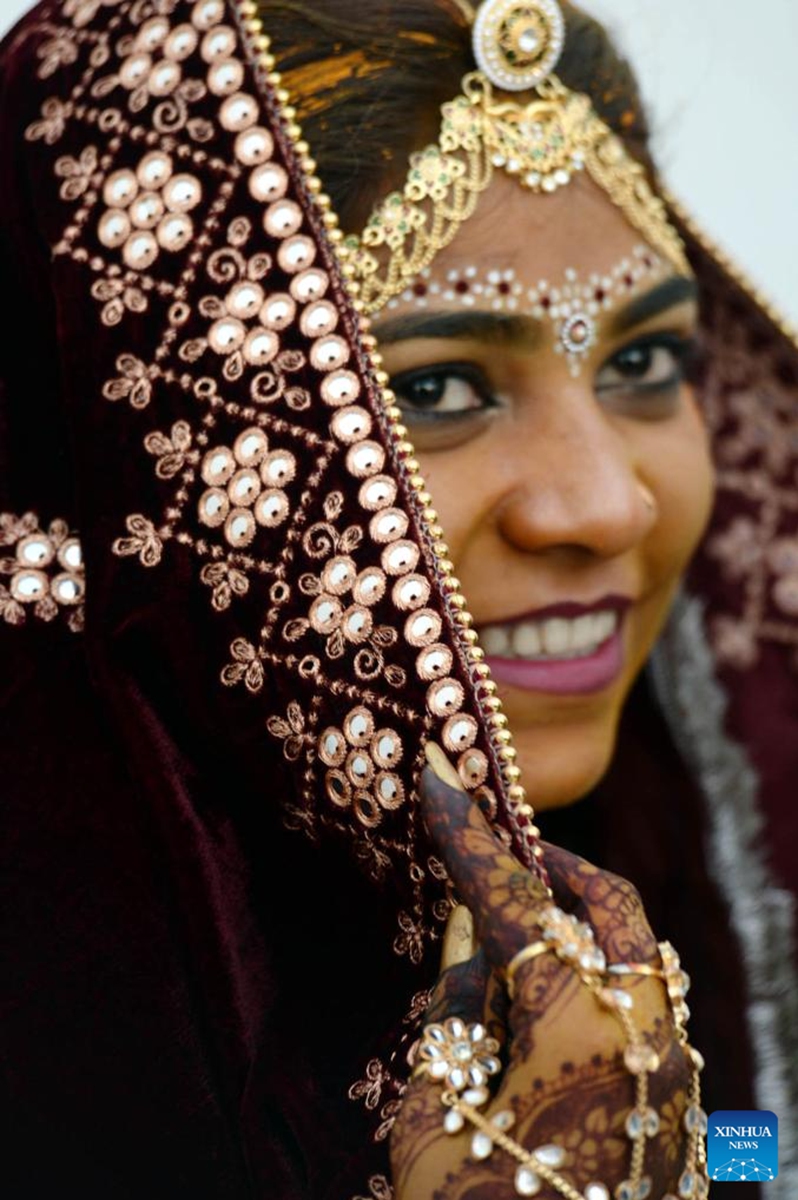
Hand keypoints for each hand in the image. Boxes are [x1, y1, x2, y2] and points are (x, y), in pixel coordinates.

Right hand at [390, 747, 695, 1199]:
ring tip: (512, 938)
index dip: (467, 833)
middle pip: (610, 907)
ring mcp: (673, 1076)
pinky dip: (598, 983)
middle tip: (498, 853)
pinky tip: (546, 1013)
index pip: (513, 897)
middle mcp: (645, 1035)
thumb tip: (471, 942)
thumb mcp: (432, 1117)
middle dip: (552, 866)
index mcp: (577, 1027)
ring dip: (579, 926)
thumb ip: (452, 1012)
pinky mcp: (677, 1115)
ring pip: (639, 957)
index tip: (442, 773)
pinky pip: (646, 1012)